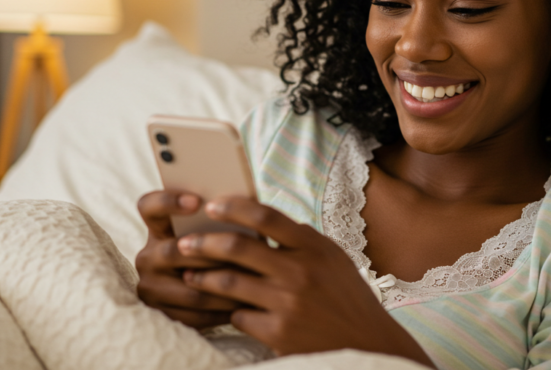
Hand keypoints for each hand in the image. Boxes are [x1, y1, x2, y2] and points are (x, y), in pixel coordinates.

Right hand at [135, 190, 247, 328]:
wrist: (206, 294)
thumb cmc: (218, 251)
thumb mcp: (212, 232)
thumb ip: (220, 220)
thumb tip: (247, 207)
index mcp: (157, 229)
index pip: (149, 206)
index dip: (168, 201)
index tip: (197, 201)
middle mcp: (148, 257)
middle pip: (172, 251)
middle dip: (209, 252)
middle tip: (241, 250)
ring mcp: (152, 288)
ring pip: (190, 289)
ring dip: (223, 285)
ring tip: (253, 279)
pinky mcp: (163, 314)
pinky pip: (196, 315)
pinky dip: (223, 310)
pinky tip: (246, 303)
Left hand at [176, 197, 433, 366]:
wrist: (367, 345)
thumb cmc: (346, 296)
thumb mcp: (332, 258)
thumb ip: (300, 239)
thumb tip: (262, 217)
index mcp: (313, 247)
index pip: (266, 215)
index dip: (234, 207)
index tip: (211, 204)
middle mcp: (300, 272)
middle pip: (239, 247)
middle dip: (204, 244)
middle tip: (184, 244)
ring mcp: (288, 304)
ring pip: (230, 283)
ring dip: (204, 279)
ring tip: (191, 276)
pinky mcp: (279, 333)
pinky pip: (240, 316)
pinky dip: (231, 312)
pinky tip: (224, 310)